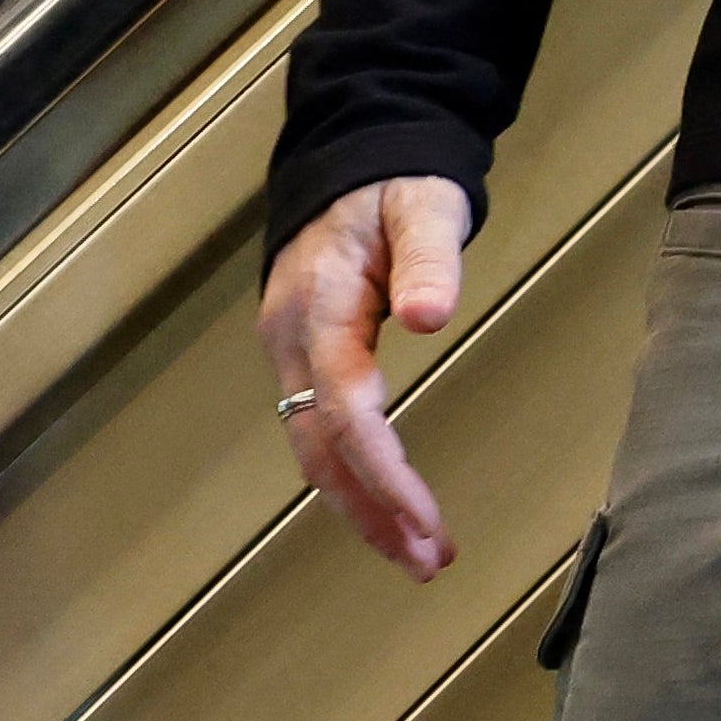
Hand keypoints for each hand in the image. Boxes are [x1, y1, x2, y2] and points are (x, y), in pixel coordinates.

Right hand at [260, 175, 476, 576]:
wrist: (351, 156)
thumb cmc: (394, 182)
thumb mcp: (424, 203)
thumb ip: (430, 256)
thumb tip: (429, 318)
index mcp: (319, 305)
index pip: (346, 409)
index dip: (383, 472)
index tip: (427, 520)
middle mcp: (292, 339)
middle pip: (320, 448)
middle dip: (370, 512)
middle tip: (427, 564)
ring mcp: (290, 350)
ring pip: (313, 449)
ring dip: (361, 506)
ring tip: (416, 554)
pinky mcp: (301, 357)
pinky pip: (318, 432)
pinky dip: (351, 477)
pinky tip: (386, 505)